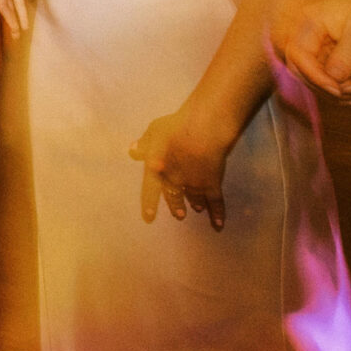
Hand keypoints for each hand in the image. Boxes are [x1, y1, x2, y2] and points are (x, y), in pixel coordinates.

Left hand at [129, 108, 230, 230]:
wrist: (202, 128)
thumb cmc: (176, 126)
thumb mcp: (155, 130)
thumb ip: (144, 143)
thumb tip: (132, 150)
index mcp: (157, 169)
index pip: (150, 191)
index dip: (149, 205)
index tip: (148, 218)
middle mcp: (174, 180)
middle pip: (174, 197)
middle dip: (176, 206)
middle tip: (178, 215)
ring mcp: (194, 184)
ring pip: (194, 198)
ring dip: (195, 204)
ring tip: (197, 209)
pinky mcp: (212, 183)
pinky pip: (215, 202)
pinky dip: (217, 213)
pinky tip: (218, 224)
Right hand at [282, 0, 350, 100]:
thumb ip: (347, 55)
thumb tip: (334, 79)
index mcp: (308, 25)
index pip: (299, 57)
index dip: (315, 77)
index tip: (340, 90)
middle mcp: (306, 36)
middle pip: (303, 70)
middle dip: (328, 88)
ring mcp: (315, 46)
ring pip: (316, 77)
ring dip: (339, 92)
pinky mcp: (325, 54)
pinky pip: (328, 76)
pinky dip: (344, 87)